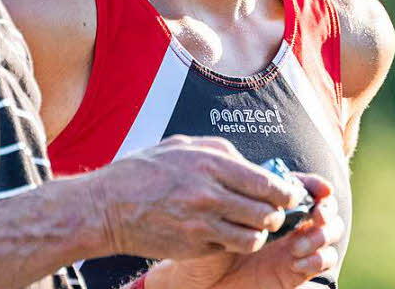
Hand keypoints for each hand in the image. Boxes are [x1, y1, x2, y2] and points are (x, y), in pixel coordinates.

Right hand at [89, 136, 303, 259]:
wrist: (106, 207)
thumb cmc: (143, 171)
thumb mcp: (183, 145)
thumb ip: (221, 152)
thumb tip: (252, 163)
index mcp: (211, 164)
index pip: (268, 184)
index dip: (287, 192)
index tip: (288, 193)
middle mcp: (210, 196)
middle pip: (267, 214)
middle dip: (277, 215)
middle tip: (272, 211)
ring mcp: (202, 226)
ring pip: (253, 238)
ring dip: (258, 233)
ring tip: (251, 225)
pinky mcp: (193, 248)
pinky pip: (229, 249)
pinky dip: (234, 243)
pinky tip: (225, 232)